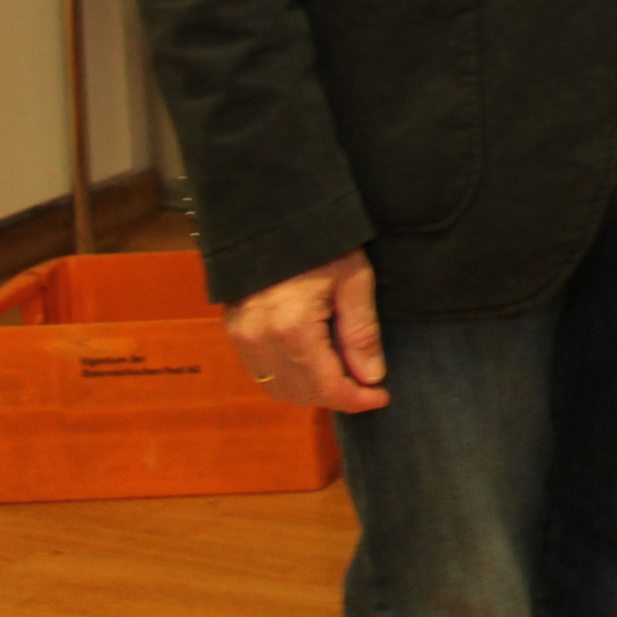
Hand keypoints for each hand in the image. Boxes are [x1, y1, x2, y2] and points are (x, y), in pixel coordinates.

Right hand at [224, 249, 388, 411]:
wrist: (273, 217)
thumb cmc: (322, 243)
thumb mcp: (353, 279)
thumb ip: (362, 331)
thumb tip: (371, 376)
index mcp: (291, 326)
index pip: (325, 386)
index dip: (356, 399)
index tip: (382, 396)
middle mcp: (259, 339)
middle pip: (301, 393)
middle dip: (337, 396)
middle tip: (367, 386)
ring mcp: (241, 337)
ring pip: (278, 388)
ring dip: (312, 391)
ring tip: (344, 375)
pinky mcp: (234, 332)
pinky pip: (262, 373)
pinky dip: (290, 378)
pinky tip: (315, 364)